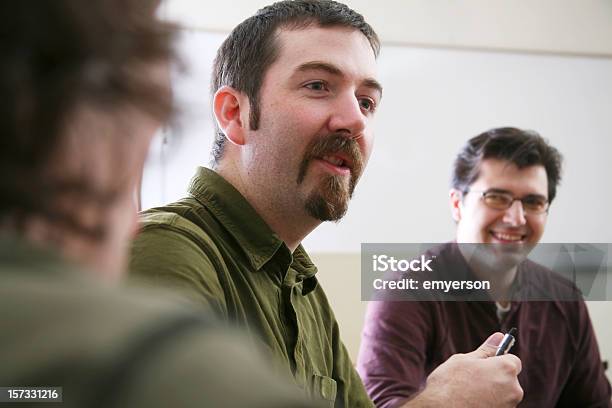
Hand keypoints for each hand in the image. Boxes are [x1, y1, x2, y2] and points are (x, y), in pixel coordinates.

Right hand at [404, 332, 522, 406]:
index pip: (513, 360)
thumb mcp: (464, 360)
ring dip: (491, 390)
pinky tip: (471, 401)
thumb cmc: (450, 383)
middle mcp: (513, 389)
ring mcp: (509, 406)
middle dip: (495, 376)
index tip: (486, 362)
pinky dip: (488, 402)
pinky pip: (497, 404)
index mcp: (506, 369)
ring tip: (469, 391)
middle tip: (473, 377)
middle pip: (509, 378)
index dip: (498, 360)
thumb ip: (486, 350)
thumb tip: (499, 337)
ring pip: (503, 393)